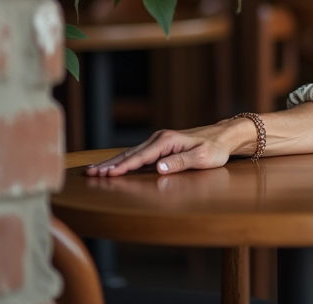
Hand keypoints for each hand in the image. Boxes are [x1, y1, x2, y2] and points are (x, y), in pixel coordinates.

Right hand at [84, 118, 249, 177]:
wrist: (224, 137)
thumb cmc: (215, 149)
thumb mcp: (202, 158)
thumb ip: (180, 163)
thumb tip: (157, 168)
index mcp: (167, 141)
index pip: (141, 157)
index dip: (123, 167)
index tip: (106, 175)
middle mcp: (160, 139)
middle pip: (130, 154)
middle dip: (109, 165)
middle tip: (89, 174)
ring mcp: (159, 142)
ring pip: (131, 154)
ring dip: (113, 163)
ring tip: (93, 171)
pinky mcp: (161, 147)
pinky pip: (138, 155)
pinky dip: (123, 161)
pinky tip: (113, 166)